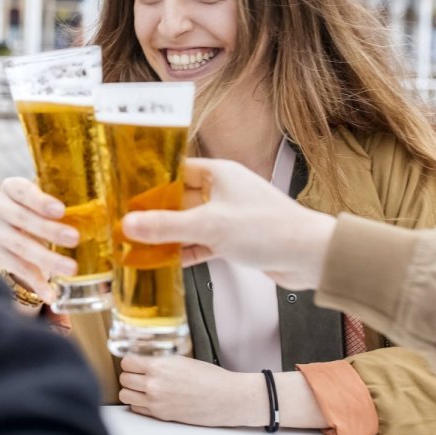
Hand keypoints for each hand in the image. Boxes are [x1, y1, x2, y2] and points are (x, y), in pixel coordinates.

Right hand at [0, 177, 78, 302]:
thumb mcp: (51, 201)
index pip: (21, 190)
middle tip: (75, 239)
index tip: (61, 211)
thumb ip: (71, 202)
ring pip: (20, 246)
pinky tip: (51, 294)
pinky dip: (36, 282)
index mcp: (12, 188)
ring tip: (71, 268)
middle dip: (48, 230)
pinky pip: (17, 269)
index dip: (39, 200)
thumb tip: (109, 214)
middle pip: (21, 218)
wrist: (21, 229)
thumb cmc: (43, 210)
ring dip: (47, 258)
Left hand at [118, 355, 264, 426]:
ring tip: (141, 387)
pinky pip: (137, 409)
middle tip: (138, 374)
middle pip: (123, 379)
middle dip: (129, 375)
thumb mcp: (182, 360)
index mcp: (159, 366)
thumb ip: (160, 362)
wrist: (226, 398)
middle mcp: (154, 384)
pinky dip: (139, 403)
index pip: (127, 362)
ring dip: (131, 390)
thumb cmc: (210, 377)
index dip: (130, 361)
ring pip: (125, 395)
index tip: (135, 361)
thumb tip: (144, 361)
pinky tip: (149, 398)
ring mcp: (156, 402)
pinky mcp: (161, 415)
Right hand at [120, 158, 336, 289]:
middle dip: (155, 213)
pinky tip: (165, 263)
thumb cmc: (268, 229)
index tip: (125, 194)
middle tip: (124, 225)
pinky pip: (202, 242)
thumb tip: (128, 224)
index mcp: (219, 173)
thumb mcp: (211, 225)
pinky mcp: (235, 239)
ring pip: (190, 224)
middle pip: (179, 199)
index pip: (176, 170)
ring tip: (137, 246)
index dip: (150, 182)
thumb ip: (168, 226)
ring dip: (168, 236)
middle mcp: (224, 191)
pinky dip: (185, 251)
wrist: (311, 257)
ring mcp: (229, 216)